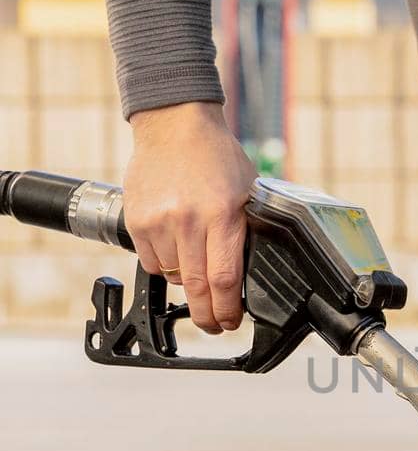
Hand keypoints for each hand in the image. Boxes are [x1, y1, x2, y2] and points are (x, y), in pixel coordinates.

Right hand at [124, 102, 255, 333]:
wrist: (174, 125)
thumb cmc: (216, 156)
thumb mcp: (247, 192)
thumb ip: (245, 231)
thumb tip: (245, 275)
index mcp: (223, 214)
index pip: (224, 279)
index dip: (228, 310)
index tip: (231, 322)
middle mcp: (189, 221)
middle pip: (197, 287)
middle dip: (207, 316)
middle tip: (214, 326)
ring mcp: (159, 222)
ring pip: (173, 276)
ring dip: (187, 283)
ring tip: (196, 268)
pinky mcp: (137, 220)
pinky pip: (151, 261)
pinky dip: (164, 265)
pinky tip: (175, 249)